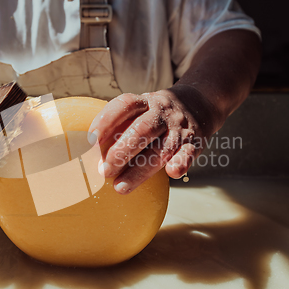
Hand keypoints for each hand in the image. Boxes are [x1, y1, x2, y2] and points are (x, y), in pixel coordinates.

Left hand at [88, 88, 212, 193]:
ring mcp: (179, 128)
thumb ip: (121, 124)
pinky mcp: (194, 143)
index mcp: (145, 101)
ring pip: (160, 149)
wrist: (199, 105)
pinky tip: (172, 173)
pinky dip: (181, 163)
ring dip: (139, 170)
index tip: (91, 140)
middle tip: (104, 171)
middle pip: (141, 130)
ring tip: (120, 187)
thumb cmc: (157, 114)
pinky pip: (188, 153)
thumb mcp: (140, 108)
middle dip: (121, 152)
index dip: (106, 120)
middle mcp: (161, 112)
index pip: (124, 105)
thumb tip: (90, 151)